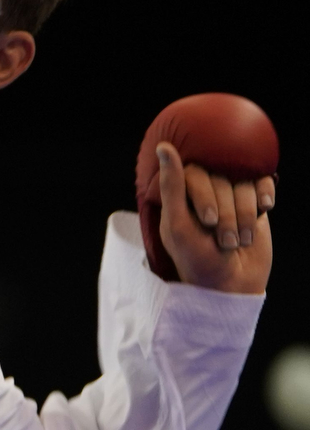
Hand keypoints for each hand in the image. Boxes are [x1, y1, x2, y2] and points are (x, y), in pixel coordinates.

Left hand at [155, 142, 273, 293]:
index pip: (195, 173)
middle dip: (227, 213)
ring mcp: (230, 194)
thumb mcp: (177, 224)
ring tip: (239, 240)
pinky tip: (265, 209)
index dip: (206, 197)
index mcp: (180, 194)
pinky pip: (262, 182)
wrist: (231, 283)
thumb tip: (164, 146)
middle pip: (222, 179)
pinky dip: (264, 196)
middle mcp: (204, 189)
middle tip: (224, 240)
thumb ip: (172, 185)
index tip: (208, 223)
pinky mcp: (254, 200)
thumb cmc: (196, 257)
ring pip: (244, 183)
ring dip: (245, 214)